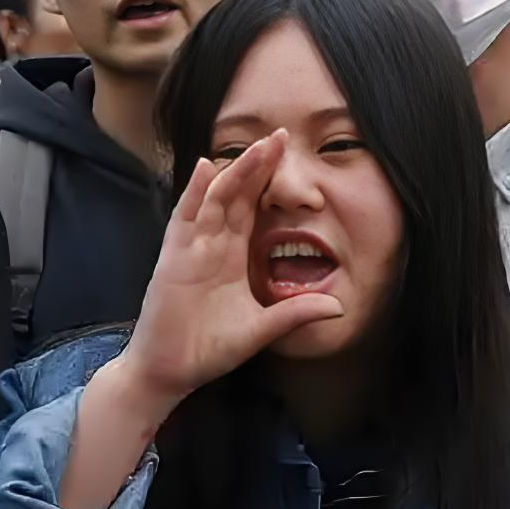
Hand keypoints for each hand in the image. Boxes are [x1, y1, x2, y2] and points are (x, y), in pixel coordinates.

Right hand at [115, 129, 342, 411]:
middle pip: (237, 195)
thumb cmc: (209, 348)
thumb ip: (295, 313)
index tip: (292, 156)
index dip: (270, 182)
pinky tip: (205, 168)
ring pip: (214, 199)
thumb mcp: (262, 329)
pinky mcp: (173, 259)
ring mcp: (191, 249)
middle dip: (257, 165)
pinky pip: (184, 219)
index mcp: (233, 256)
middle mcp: (212, 245)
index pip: (254, 208)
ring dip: (235, 171)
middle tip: (280, 135)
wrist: (169, 373)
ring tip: (257, 145)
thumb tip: (340, 307)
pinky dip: (193, 192)